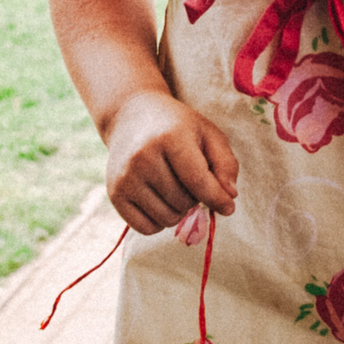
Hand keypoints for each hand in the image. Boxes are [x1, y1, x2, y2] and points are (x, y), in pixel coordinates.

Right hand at [104, 90, 238, 234]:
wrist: (131, 115)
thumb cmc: (177, 126)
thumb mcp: (208, 133)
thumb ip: (225, 164)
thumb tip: (229, 198)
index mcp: (169, 137)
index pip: (197, 181)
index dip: (217, 198)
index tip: (228, 208)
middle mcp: (142, 157)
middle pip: (183, 203)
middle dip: (195, 198)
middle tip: (189, 180)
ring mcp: (125, 177)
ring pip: (166, 219)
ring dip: (178, 211)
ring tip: (175, 188)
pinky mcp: (114, 193)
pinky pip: (146, 229)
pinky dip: (159, 221)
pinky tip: (159, 200)